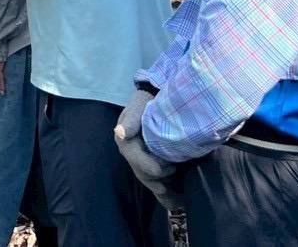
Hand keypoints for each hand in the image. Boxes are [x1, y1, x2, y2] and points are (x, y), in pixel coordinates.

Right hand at [113, 89, 182, 211]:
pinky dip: (165, 189)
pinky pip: (155, 178)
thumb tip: (120, 133)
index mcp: (125, 140)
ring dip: (161, 190)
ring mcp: (140, 158)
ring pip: (148, 178)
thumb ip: (131, 120)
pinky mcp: (150, 161)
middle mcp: (131, 153)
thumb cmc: (145, 101)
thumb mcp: (138, 106)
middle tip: (173, 185)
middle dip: (156, 182)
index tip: (165, 170)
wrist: (153, 97)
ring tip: (176, 200)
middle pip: (142, 173)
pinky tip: (175, 199)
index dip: (148, 166)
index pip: (135, 158)